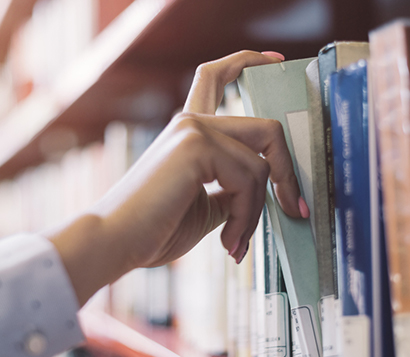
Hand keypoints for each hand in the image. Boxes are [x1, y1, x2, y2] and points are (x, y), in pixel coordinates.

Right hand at [48, 50, 305, 305]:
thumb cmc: (153, 230)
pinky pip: (250, 179)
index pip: (217, 76)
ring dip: (258, 211)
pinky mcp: (196, 145)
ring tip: (237, 241)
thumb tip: (269, 193)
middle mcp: (191, 121)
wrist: (115, 243)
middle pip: (266, 129)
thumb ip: (234, 190)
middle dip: (287, 173)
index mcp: (189, 130)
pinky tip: (228, 240)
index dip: (250, 62)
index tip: (276, 60)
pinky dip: (247, 216)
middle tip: (294, 209)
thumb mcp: (207, 207)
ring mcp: (194, 129)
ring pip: (262, 163)